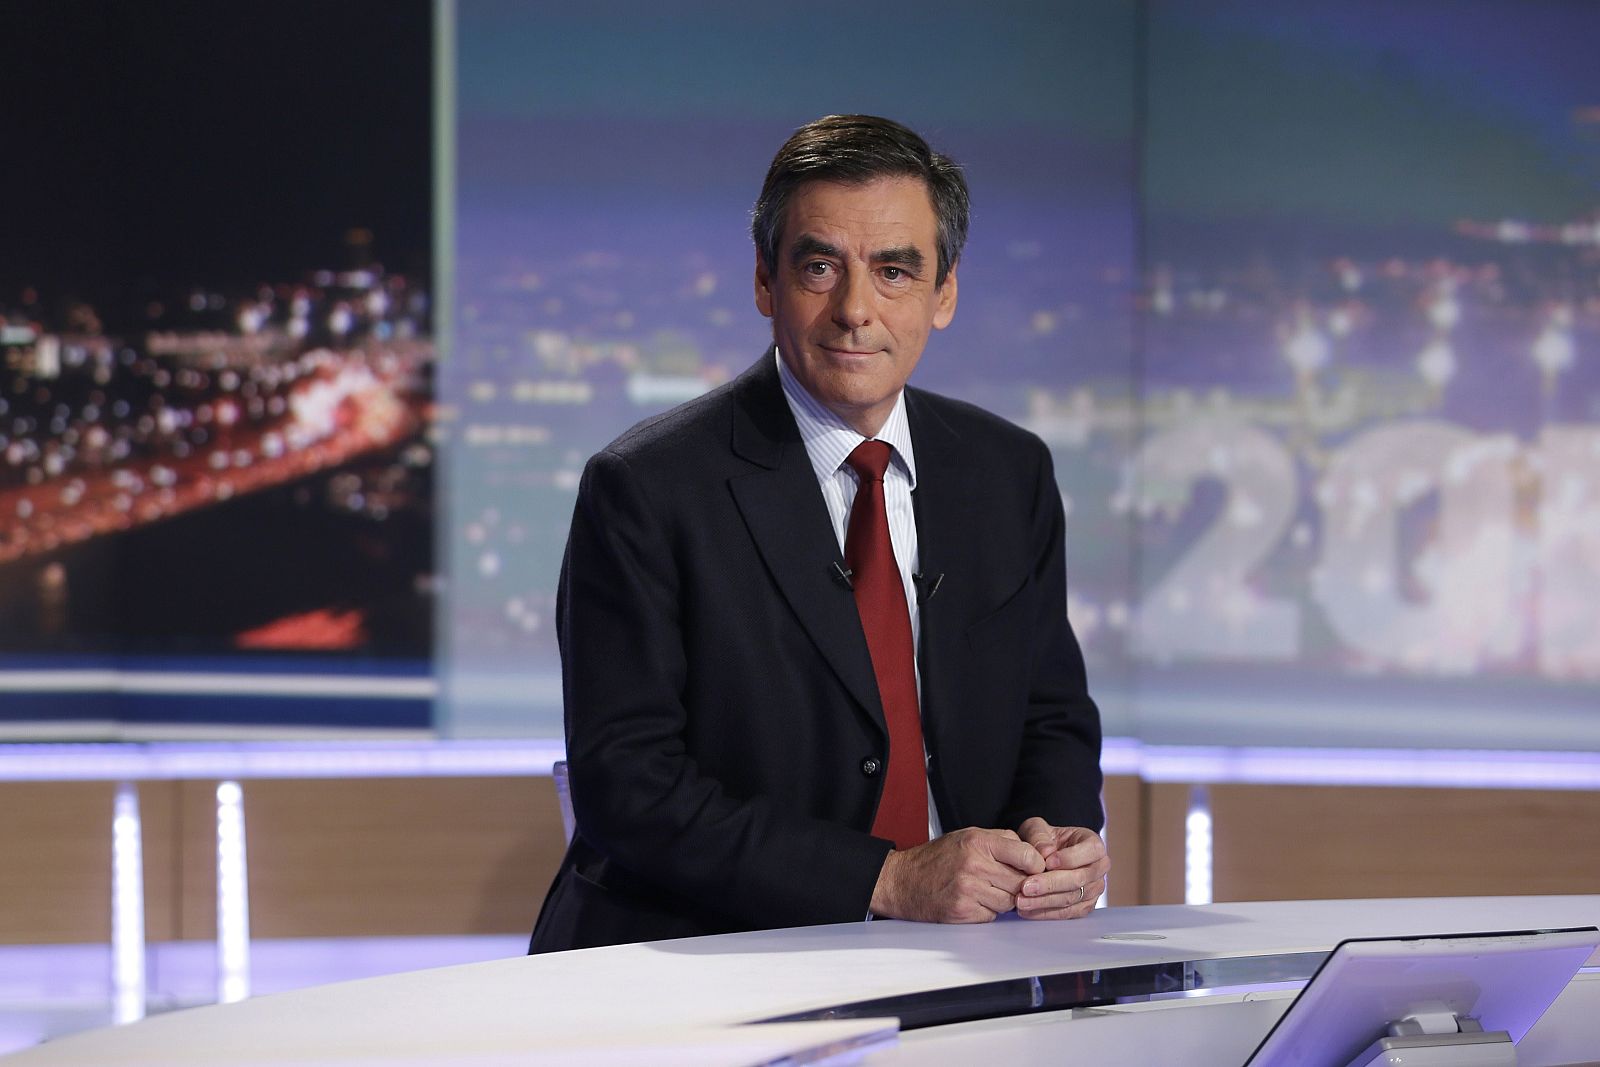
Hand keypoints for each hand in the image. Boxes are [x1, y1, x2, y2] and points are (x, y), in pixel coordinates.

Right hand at [869, 827, 1046, 922]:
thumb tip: (1034, 854)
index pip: (1027, 855)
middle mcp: (975, 864)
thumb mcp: (967, 836)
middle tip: (1004, 882)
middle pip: (1021, 882)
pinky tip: (973, 902)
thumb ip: (1001, 841)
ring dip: (1003, 900)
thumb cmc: (936, 858)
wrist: (901, 881)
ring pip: (1009, 902)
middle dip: (1017, 884)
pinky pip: (992, 916)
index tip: (1032, 869)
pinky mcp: (963, 911)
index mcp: (979, 841)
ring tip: (985, 891)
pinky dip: (987, 912)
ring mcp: (969, 890)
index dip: (1035, 865)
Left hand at [1013, 818, 1108, 919]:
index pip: (1091, 851)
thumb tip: (1046, 852)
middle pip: (1080, 879)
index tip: (1047, 862)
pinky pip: (1068, 913)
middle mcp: (1099, 867)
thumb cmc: (1043, 840)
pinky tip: (1028, 911)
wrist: (1043, 856)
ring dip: (1045, 902)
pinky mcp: (1085, 906)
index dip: (1069, 858)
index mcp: (1094, 844)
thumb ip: (1039, 835)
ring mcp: (1094, 889)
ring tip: (1021, 900)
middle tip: (1026, 887)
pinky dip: (1047, 913)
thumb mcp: (1036, 828)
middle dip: (1050, 884)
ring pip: (1073, 898)